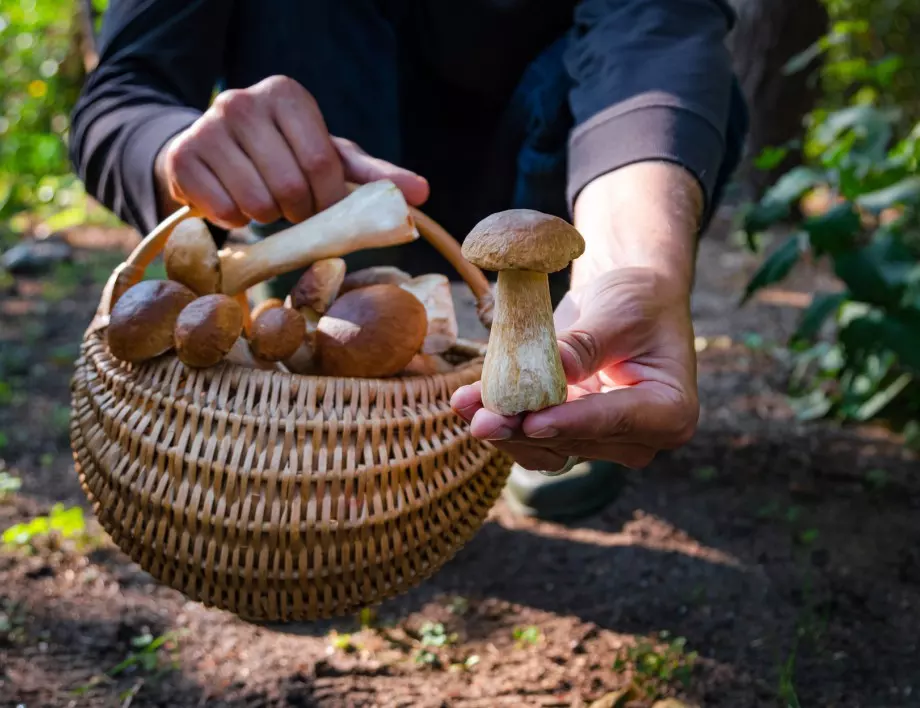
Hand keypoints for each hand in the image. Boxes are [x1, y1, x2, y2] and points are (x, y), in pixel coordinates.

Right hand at [156, 75, 428, 227]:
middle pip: (290, 186)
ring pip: (256, 203)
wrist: (212, 153)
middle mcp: (243, 101)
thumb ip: (375, 176)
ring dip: (266, 217)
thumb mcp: (329, 159)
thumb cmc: (282, 156)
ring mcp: (207, 127)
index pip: (322, 163)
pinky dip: (234, 221)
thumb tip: (423, 193)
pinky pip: (222, 210)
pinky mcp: (181, 158)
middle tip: (291, 207)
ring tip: (263, 201)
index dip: (327, 200)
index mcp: (287, 95)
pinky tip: (233, 203)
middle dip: (298, 211)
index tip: (323, 206)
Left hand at [450, 267, 699, 471]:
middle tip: (481, 417)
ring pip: (546, 449)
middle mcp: (639, 438)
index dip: (569, 423)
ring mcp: (602, 441)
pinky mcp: (569, 434)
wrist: (628, 301)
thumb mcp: (619, 314)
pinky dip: (501, 422)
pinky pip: (531, 438)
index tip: (531, 423)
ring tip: (465, 405)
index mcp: (671, 411)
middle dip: (523, 429)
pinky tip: (468, 401)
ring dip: (503, 431)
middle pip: (574, 442)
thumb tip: (548, 373)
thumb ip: (584, 347)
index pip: (615, 421)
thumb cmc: (639, 300)